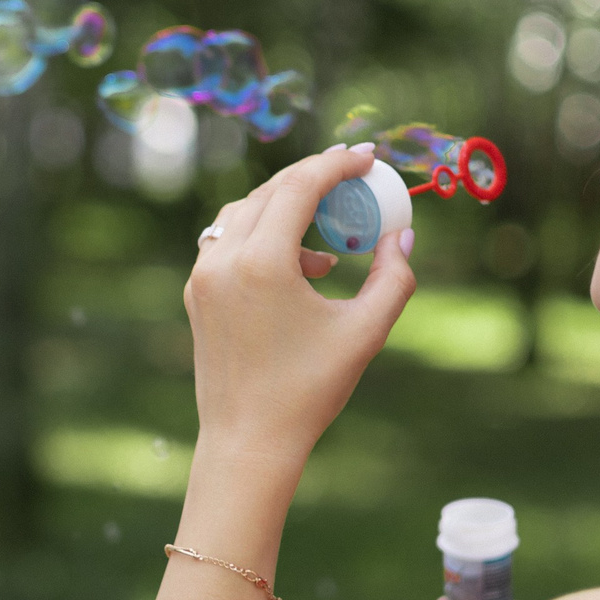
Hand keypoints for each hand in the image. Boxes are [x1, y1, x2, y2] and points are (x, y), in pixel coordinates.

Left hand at [184, 143, 417, 461]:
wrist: (248, 441)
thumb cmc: (309, 390)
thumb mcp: (365, 332)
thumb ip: (394, 277)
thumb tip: (403, 235)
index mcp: (260, 262)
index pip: (299, 186)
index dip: (338, 164)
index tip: (369, 157)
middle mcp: (222, 259)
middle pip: (271, 191)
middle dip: (314, 178)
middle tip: (354, 182)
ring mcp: (202, 275)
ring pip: (244, 212)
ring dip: (288, 208)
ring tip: (329, 245)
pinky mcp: (196, 293)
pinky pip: (229, 241)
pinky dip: (264, 237)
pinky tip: (302, 270)